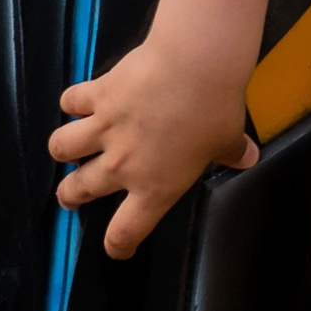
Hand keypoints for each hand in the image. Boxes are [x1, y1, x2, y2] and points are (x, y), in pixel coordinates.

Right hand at [50, 34, 255, 259]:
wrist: (193, 64)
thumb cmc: (214, 108)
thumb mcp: (228, 138)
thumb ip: (232, 154)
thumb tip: (248, 159)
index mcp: (155, 188)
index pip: (125, 232)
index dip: (117, 246)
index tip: (117, 246)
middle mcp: (122, 165)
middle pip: (79, 190)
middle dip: (70, 195)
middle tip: (71, 194)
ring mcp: (105, 129)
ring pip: (62, 148)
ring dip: (63, 150)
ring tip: (66, 149)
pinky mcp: (98, 95)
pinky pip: (71, 102)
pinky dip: (72, 102)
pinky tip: (77, 101)